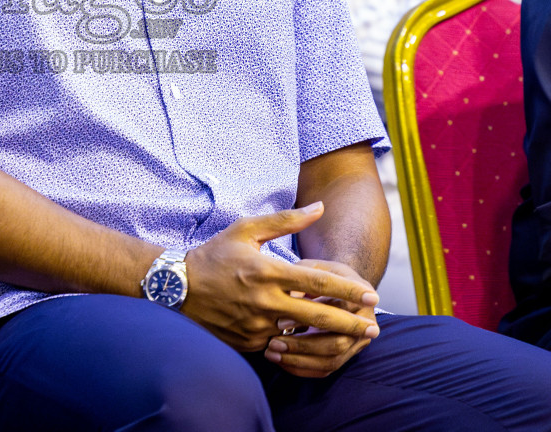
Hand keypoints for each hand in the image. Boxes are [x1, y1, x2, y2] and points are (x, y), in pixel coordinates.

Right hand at [181, 203, 380, 352]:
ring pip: (301, 334)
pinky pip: (279, 344)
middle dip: (350, 322)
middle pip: (318, 315)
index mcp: (267, 271)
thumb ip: (286, 220)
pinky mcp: (247, 341)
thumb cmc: (215, 254)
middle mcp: (264, 301)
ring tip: (352, 338)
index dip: (348, 290)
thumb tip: (319, 208)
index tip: (370, 295)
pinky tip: (314, 343)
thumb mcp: (247, 230)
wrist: (177, 287)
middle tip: (373, 326)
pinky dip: (297, 343)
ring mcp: (255, 324)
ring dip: (328, 337)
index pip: (318, 283)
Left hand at [264, 260, 377, 377]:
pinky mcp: (347, 356)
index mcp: (361, 296)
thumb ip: (301, 277)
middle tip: (274, 342)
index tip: (280, 321)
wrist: (339, 286)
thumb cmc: (320, 274)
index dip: (307, 318)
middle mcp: (366, 323)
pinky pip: (326, 370)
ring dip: (300, 360)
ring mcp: (358, 342)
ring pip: (332, 360)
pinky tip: (280, 361)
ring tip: (272, 353)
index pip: (337, 311)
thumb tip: (289, 298)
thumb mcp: (312, 267)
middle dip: (303, 345)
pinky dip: (302, 368)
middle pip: (337, 342)